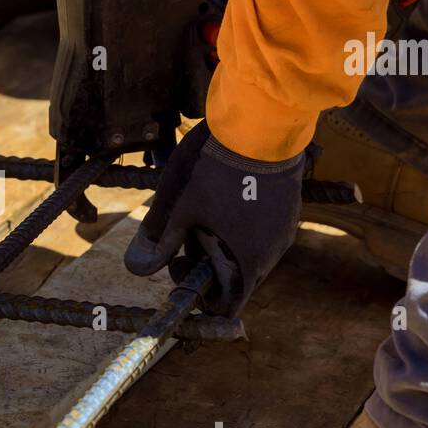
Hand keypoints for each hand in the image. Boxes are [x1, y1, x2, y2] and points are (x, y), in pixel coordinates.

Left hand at [124, 122, 303, 316]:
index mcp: (246, 262)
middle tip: (185, 234)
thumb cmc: (217, 166)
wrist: (263, 122)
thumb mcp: (178, 207)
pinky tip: (225, 198)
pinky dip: (242, 227)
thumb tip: (138, 270)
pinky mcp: (290, 210)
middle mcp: (273, 254)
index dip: (199, 296)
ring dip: (224, 244)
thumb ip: (158, 242)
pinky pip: (263, 232)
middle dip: (207, 265)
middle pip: (236, 279)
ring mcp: (285, 231)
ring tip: (203, 211)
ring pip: (249, 253)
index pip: (226, 305)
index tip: (180, 268)